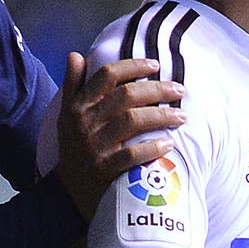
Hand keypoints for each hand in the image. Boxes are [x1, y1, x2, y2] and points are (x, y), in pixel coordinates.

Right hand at [56, 51, 183, 216]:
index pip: (106, 76)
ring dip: (162, 116)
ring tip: (182, 117)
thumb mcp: (66, 115)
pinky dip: (152, 148)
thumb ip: (72, 85)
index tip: (155, 64)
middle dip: (157, 90)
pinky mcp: (104, 169)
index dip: (132, 66)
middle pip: (126, 96)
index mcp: (78, 106)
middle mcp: (86, 122)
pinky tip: (169, 144)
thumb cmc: (73, 149)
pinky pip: (132, 154)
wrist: (65, 192)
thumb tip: (76, 55)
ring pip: (132, 121)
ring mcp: (95, 146)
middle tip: (180, 91)